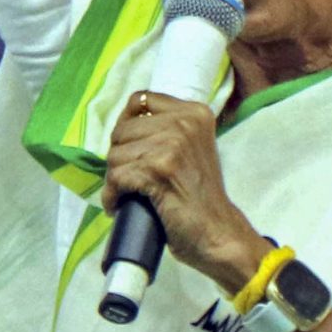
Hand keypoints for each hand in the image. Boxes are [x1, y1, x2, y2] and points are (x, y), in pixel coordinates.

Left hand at [100, 92, 270, 292]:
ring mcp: (172, 144)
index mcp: (194, 112)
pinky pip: (116, 177)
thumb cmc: (200, 195)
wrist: (219, 232)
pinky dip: (112, 196)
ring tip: (127, 194)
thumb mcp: (190, 149)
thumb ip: (166, 131)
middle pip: (122, 130)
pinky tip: (119, 205)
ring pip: (115, 155)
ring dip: (114, 179)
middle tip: (128, 178)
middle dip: (119, 158)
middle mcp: (184, 122)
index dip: (125, 124)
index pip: (138, 100)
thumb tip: (123, 127)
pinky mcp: (159, 169)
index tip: (128, 147)